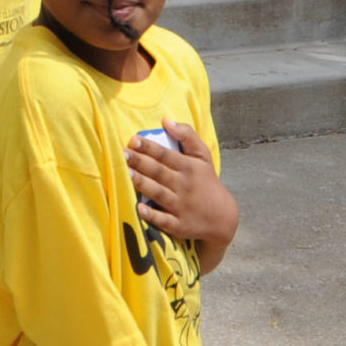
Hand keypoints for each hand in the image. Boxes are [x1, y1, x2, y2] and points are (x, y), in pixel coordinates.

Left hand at [127, 121, 236, 248]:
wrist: (223, 217)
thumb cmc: (206, 181)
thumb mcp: (203, 156)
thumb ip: (187, 135)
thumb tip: (165, 120)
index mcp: (189, 167)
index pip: (166, 155)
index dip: (150, 147)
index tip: (133, 139)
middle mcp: (184, 186)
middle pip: (159, 172)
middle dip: (140, 162)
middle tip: (122, 153)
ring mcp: (181, 207)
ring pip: (159, 193)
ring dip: (142, 183)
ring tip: (126, 173)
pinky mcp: (179, 226)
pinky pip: (164, 220)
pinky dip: (152, 215)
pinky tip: (139, 208)